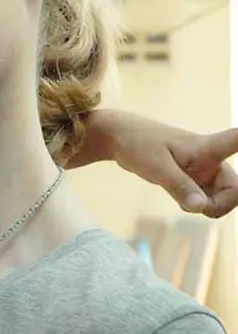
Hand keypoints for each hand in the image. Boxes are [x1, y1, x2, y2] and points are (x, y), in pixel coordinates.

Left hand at [113, 119, 237, 218]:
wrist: (120, 138)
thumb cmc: (137, 144)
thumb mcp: (156, 167)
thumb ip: (180, 187)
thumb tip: (202, 209)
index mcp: (207, 148)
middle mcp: (212, 160)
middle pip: (235, 191)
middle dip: (221, 205)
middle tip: (197, 207)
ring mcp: (205, 171)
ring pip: (222, 199)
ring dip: (208, 206)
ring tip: (184, 197)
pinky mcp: (196, 180)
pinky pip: (208, 200)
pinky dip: (199, 205)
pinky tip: (184, 198)